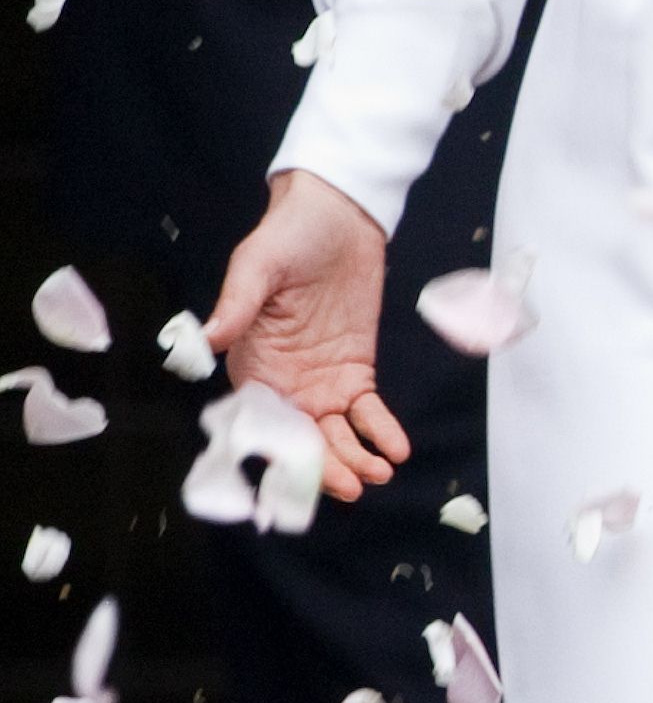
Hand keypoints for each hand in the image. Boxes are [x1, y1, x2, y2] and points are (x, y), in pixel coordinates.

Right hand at [207, 171, 407, 497]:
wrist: (337, 215)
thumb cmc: (286, 237)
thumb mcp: (255, 266)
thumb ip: (236, 305)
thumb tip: (206, 338)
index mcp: (249, 365)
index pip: (258, 420)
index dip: (274, 450)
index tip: (292, 475)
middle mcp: (283, 383)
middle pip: (301, 437)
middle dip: (323, 467)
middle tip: (350, 487)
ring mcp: (320, 380)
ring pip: (335, 433)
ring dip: (354, 458)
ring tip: (377, 474)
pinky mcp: (355, 369)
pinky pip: (367, 410)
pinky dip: (380, 431)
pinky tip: (396, 450)